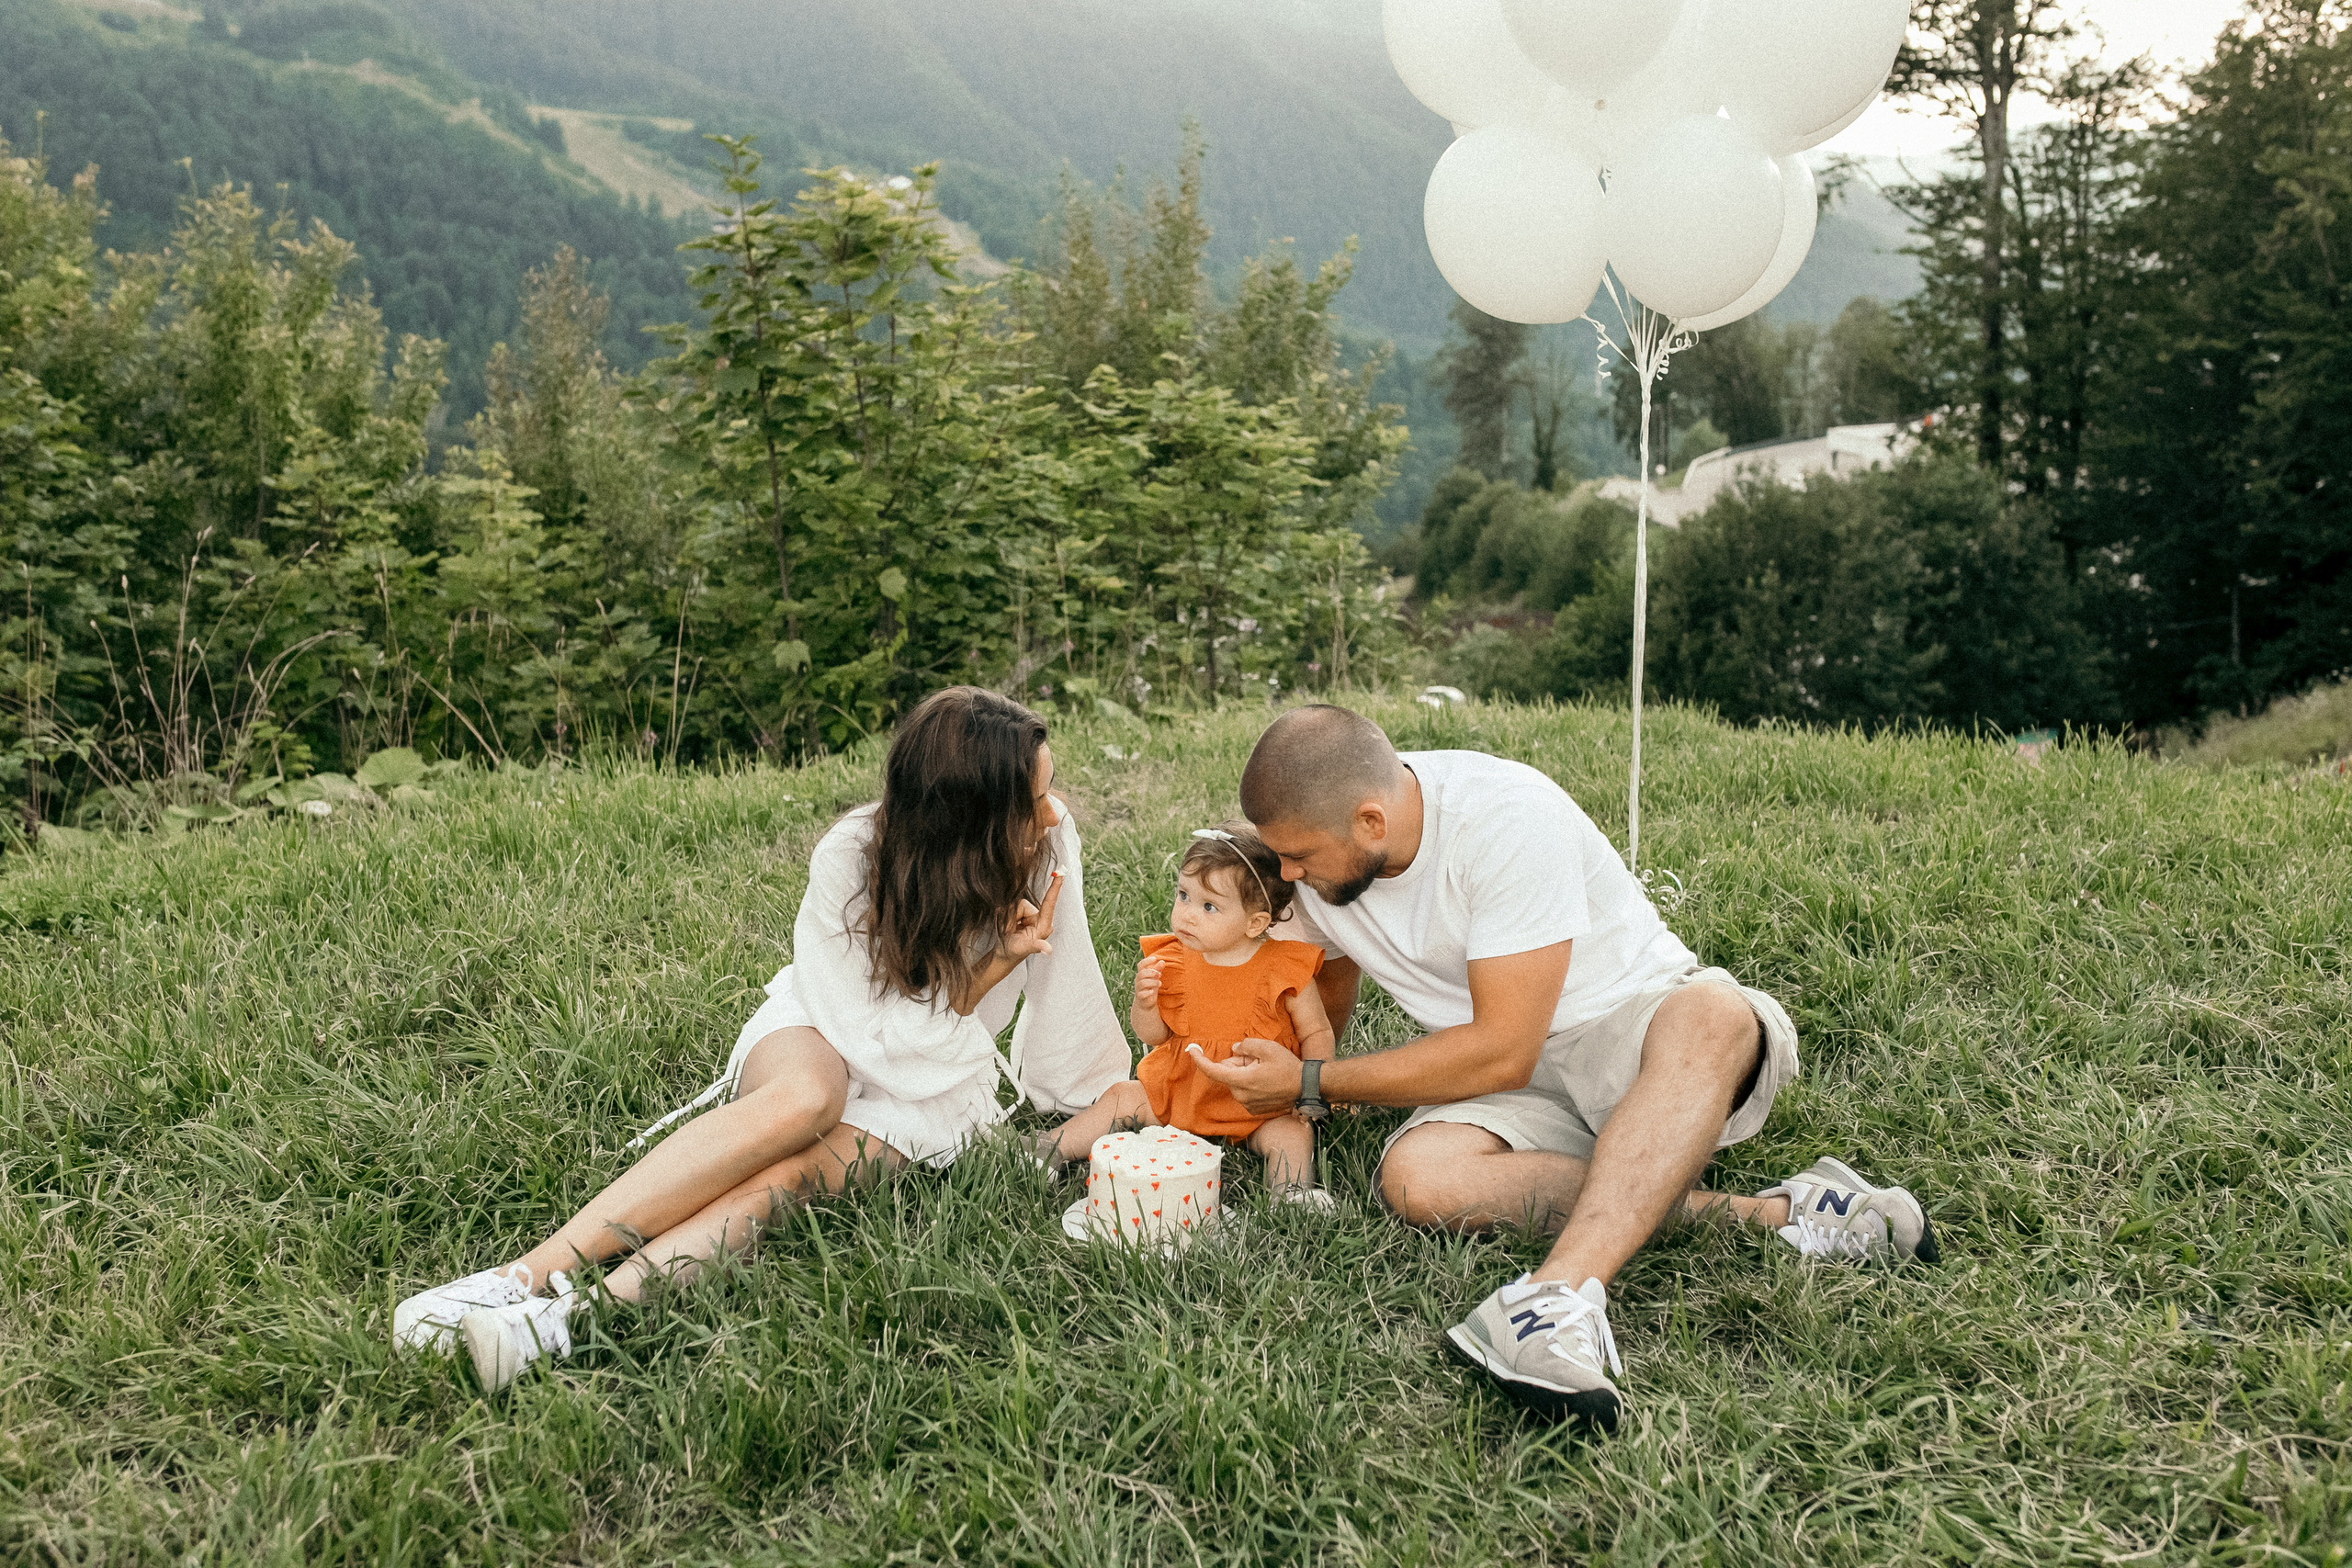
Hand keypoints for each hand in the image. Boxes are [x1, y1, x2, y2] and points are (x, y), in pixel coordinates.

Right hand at [1003, 870, 1062, 961]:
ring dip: (1008, 917)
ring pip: (1015, 905)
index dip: (1055, 888)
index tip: (1061, 874)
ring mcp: (1030, 916)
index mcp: (1044, 925)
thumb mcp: (1023, 949)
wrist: (1003, 955)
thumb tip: (1048, 950)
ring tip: (1010, 930)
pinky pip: (1010, 907)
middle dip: (1012, 916)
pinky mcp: (1022, 914)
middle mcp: (1039, 918)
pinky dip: (1006, 916)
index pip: (1049, 903)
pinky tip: (1009, 926)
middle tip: (1011, 931)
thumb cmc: (1013, 953)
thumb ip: (1035, 946)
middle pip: (1022, 904)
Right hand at [1132, 955, 1166, 1009]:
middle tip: (1160, 975)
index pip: (1141, 965)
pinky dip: (1147, 992)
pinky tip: (1152, 991)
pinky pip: (1142, 994)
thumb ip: (1158, 970)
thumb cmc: (1151, 987)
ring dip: (1153, 982)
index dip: (1147, 961)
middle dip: (1151, 972)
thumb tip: (1162, 961)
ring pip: (1142, 983)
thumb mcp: (1155, 978)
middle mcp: (1138, 980)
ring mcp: (1138, 989)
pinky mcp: (1140, 997)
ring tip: (1160, 983)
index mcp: (1141, 974)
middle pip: (1141, 973)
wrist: (1146, 1003)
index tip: (1155, 959)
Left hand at [1186, 1037, 1302, 1115]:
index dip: (1199, 1060)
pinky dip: (1250, 1083)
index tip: (1191, 1050)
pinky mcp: (1254, 1109)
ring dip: (1245, 1073)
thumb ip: (1246, 1045)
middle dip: (1238, 1063)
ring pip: (1236, 1082)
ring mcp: (1248, 1105)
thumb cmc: (1288, 1067)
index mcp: (1242, 1081)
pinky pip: (1244, 1092)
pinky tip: (1267, 1080)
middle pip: (1228, 1073)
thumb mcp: (1267, 1048)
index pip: (1213, 1071)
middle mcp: (1242, 1096)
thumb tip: (1234, 1050)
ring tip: (1265, 1070)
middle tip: (1257, 1059)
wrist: (1306, 1087)